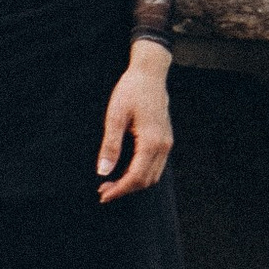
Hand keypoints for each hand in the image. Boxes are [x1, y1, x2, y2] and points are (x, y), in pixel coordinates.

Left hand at [96, 42, 173, 203]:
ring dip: (133, 183)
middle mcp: (163, 145)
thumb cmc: (131, 90)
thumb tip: (103, 171)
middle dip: (125, 189)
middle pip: (146, 181)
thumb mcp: (115, 115)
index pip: (136, 177)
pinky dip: (141, 174)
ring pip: (153, 175)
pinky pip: (155, 165)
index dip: (119, 190)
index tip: (102, 195)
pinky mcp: (165, 139)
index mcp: (151, 141)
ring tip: (112, 182)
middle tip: (103, 190)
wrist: (150, 73)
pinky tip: (125, 170)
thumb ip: (110, 145)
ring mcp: (166, 143)